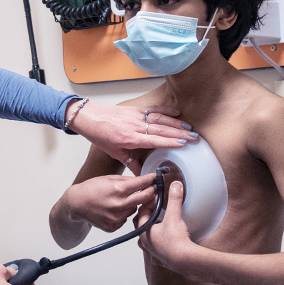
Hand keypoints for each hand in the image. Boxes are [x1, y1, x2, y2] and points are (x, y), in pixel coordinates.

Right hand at [66, 174, 156, 232]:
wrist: (76, 204)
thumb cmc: (91, 188)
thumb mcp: (109, 178)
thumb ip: (127, 180)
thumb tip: (143, 180)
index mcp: (118, 189)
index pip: (142, 184)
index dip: (151, 180)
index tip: (155, 178)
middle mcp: (119, 205)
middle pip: (145, 198)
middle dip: (151, 192)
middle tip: (152, 188)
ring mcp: (117, 218)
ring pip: (135, 209)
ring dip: (135, 203)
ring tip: (123, 199)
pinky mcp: (114, 226)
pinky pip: (126, 218)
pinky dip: (124, 212)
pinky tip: (115, 208)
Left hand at [67, 101, 195, 170]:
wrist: (89, 118)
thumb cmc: (100, 135)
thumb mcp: (114, 153)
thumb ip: (131, 163)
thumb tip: (142, 175)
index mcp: (130, 138)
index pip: (154, 140)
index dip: (170, 142)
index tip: (183, 143)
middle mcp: (135, 126)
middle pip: (161, 129)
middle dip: (179, 133)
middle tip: (194, 137)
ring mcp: (136, 116)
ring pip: (159, 119)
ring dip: (175, 123)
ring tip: (189, 128)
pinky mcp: (135, 109)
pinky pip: (153, 109)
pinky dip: (165, 110)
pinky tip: (176, 113)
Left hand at [135, 181, 197, 272]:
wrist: (184, 260)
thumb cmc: (175, 242)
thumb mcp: (174, 216)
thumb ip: (174, 199)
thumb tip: (175, 186)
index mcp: (144, 230)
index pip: (141, 211)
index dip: (148, 202)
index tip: (156, 197)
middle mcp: (145, 241)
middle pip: (141, 223)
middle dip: (147, 214)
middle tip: (156, 207)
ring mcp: (152, 250)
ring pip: (146, 237)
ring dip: (150, 228)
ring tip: (158, 222)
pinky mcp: (160, 256)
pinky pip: (154, 247)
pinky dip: (157, 241)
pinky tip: (163, 239)